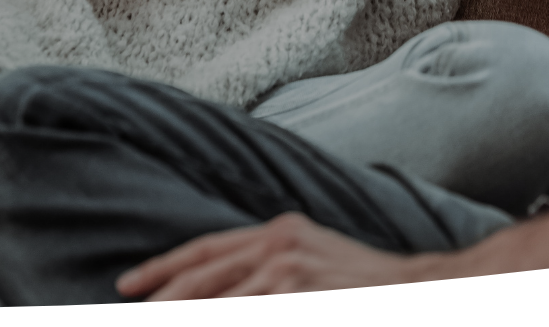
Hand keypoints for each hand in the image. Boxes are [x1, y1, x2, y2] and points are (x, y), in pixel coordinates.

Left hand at [117, 212, 429, 299]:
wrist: (421, 288)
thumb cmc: (366, 284)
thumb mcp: (314, 258)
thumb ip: (270, 267)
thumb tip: (224, 290)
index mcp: (279, 231)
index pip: (205, 249)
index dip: (163, 269)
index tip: (127, 287)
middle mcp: (279, 245)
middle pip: (201, 277)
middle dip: (162, 302)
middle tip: (129, 312)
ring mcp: (289, 272)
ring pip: (218, 303)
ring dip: (186, 314)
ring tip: (155, 321)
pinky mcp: (299, 294)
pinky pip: (244, 310)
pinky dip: (222, 314)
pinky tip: (205, 320)